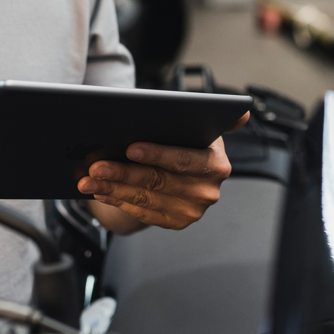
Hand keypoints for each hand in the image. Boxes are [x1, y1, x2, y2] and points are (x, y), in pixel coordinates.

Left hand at [78, 113, 248, 230]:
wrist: (183, 173)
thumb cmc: (186, 142)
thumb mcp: (200, 126)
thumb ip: (213, 116)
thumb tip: (243, 110)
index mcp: (216, 164)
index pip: (184, 159)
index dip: (157, 154)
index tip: (130, 148)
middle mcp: (207, 191)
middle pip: (159, 181)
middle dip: (123, 173)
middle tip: (96, 166)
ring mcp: (192, 210)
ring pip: (145, 198)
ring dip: (112, 189)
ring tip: (89, 179)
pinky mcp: (176, 222)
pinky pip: (142, 213)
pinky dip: (118, 201)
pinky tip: (100, 191)